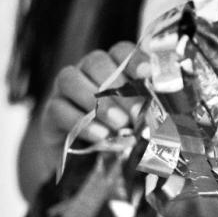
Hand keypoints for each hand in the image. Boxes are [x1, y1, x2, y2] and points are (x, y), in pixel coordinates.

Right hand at [37, 42, 147, 165]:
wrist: (88, 165)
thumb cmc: (122, 135)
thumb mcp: (141, 119)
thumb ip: (151, 105)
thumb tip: (168, 102)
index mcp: (113, 66)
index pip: (121, 51)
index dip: (134, 60)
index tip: (147, 75)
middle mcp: (87, 72)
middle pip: (95, 61)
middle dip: (117, 88)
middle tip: (137, 114)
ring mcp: (64, 90)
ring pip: (69, 78)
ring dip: (96, 101)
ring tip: (119, 124)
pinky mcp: (49, 113)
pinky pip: (57, 108)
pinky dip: (80, 121)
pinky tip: (100, 135)